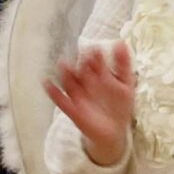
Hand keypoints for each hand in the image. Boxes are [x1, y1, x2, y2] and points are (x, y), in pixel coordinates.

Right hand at [45, 44, 136, 166]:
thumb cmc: (119, 105)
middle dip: (81, 63)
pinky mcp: (72, 110)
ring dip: (65, 73)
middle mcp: (86, 82)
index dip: (95, 56)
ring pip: (69, 82)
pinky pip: (60, 100)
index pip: (95, 62)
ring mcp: (78, 95)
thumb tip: (121, 42)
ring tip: (63, 64)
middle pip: (81, 70)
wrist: (113, 131)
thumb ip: (123, 64)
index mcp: (98, 74)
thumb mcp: (125, 84)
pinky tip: (47, 83)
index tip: (96, 49)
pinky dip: (53, 93)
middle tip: (83, 56)